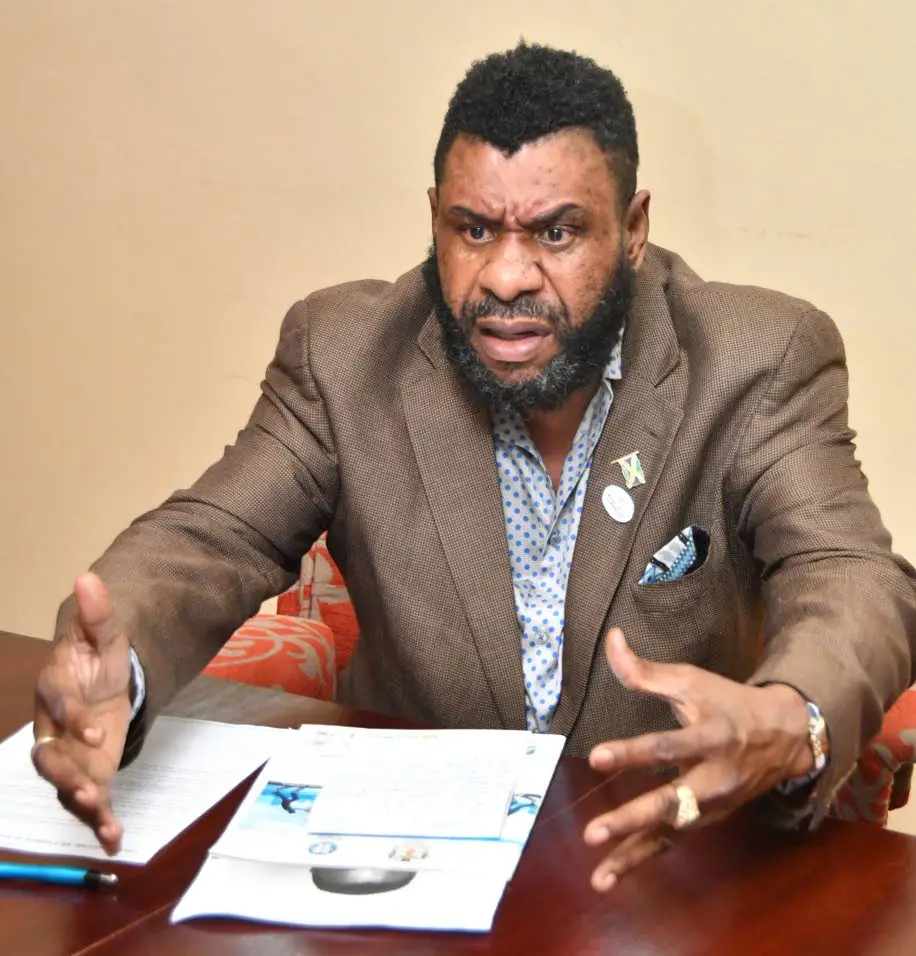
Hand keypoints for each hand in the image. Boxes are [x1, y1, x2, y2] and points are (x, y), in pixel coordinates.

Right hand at [32, 572, 132, 853]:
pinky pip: (88, 802)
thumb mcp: (106, 635)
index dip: (72, 720)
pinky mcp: (87, 775)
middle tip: (87, 788)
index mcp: (55, 691)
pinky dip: (100, 821)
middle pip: (48, 756)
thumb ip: (98, 612)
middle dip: (66, 773)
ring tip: (99, 814)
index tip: (97, 733)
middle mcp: (53, 730)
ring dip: (79, 800)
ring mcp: (68, 756)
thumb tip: (87, 575)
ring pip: (64, 782)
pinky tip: (116, 838)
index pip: (56, 706)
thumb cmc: (99, 660)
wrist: (103, 684)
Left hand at [583, 628, 812, 891]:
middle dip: (632, 819)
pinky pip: (670, 843)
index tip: (596, 757)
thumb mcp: (692, 680)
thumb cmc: (729, 703)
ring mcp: (712, 806)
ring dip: (633, 855)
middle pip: (671, 803)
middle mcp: (713, 778)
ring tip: (598, 877)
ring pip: (669, 834)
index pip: (666, 746)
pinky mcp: (706, 821)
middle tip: (593, 832)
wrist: (785, 738)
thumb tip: (611, 638)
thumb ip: (645, 670)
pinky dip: (641, 861)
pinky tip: (608, 877)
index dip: (631, 753)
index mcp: (711, 737)